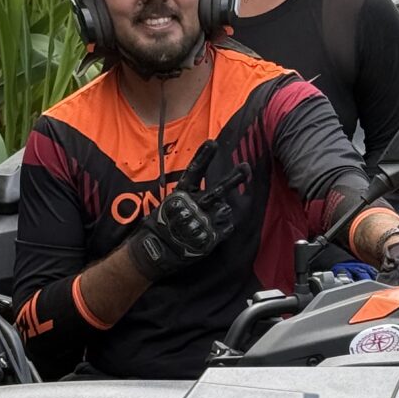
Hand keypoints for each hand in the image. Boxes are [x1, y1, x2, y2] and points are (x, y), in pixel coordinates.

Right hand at [127, 140, 250, 279]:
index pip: (193, 172)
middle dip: (233, 178)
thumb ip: (184, 197)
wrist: (153, 255)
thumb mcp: (165, 206)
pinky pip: (226, 227)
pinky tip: (213, 230)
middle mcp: (193, 206)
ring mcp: (203, 223)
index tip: (213, 143)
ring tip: (212, 217)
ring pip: (225, 209)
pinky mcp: (209, 238)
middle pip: (218, 190)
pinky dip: (223, 227)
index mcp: (180, 196)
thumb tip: (199, 193)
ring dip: (223, 211)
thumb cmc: (158, 228)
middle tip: (245, 167)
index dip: (203, 156)